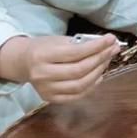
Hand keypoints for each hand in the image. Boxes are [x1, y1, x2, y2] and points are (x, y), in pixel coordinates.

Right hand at [0, 34, 118, 102]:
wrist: (23, 62)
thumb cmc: (45, 48)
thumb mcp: (59, 39)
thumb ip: (81, 43)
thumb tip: (107, 44)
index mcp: (43, 56)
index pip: (75, 53)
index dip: (97, 47)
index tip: (111, 39)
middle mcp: (42, 74)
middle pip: (79, 70)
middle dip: (100, 59)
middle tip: (113, 49)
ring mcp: (45, 89)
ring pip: (79, 85)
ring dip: (98, 72)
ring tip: (107, 60)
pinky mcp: (49, 99)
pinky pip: (75, 96)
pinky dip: (91, 87)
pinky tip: (99, 75)